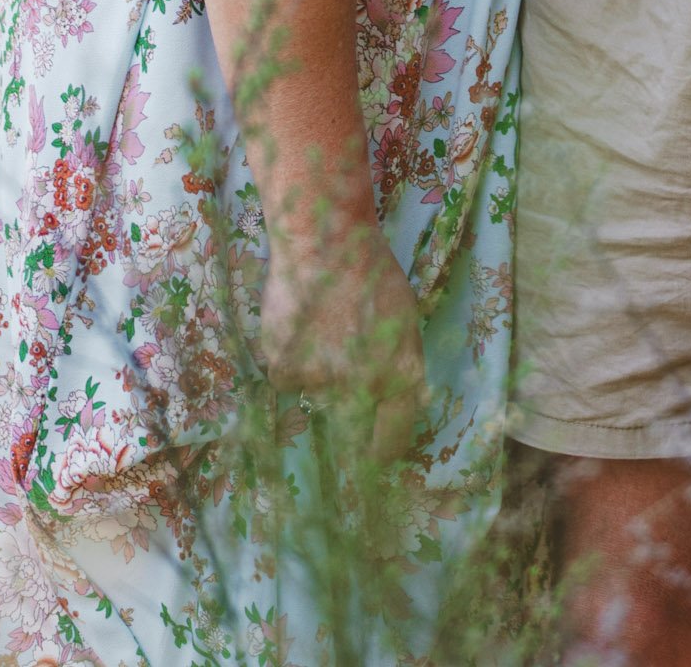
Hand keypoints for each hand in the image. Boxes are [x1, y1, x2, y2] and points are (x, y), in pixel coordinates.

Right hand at [260, 213, 428, 460]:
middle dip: (348, 425)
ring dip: (319, 378)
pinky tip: (297, 327)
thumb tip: (395, 406)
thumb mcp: (404, 319)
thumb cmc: (372, 272)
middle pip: (353, 434)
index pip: (393, 440)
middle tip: (341, 396)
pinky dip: (290, 361)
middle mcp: (364, 388)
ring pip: (318, 398)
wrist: (324, 238)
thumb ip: (400, 366)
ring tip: (320, 332)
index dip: (382, 448)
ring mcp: (322, 382)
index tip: (374, 451)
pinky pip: (288, 380)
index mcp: (401, 376)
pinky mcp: (285, 371)